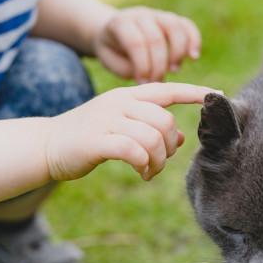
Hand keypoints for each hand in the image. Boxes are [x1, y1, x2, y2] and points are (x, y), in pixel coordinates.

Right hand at [44, 82, 218, 182]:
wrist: (46, 145)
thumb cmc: (88, 137)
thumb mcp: (121, 126)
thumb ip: (150, 127)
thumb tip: (182, 139)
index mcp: (127, 95)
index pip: (168, 89)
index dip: (194, 93)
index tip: (216, 95)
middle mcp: (120, 103)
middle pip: (166, 120)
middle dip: (171, 146)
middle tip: (161, 161)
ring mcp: (107, 120)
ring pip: (154, 137)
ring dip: (159, 160)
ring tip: (150, 171)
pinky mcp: (97, 141)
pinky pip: (134, 151)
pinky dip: (145, 164)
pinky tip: (141, 173)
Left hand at [94, 7, 201, 81]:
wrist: (112, 31)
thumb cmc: (112, 51)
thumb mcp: (111, 61)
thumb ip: (129, 67)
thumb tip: (153, 76)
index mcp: (121, 23)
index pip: (136, 43)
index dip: (142, 65)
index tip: (143, 83)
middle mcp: (140, 15)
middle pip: (156, 38)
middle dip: (159, 65)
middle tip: (157, 81)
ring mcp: (157, 14)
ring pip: (175, 27)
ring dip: (177, 52)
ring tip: (174, 70)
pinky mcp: (172, 19)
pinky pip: (187, 25)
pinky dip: (194, 40)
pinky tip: (193, 57)